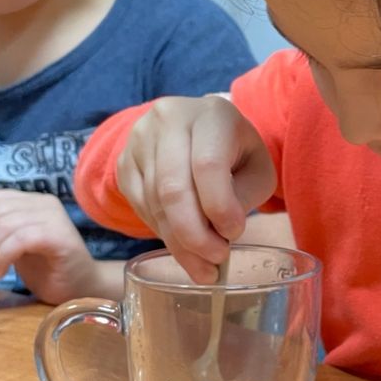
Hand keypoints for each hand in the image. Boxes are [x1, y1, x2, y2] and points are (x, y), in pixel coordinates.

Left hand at [0, 189, 98, 303]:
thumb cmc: (47, 269)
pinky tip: (0, 274)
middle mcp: (43, 202)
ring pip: (3, 225)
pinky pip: (19, 240)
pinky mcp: (59, 236)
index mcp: (31, 201)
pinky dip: (2, 258)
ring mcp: (53, 217)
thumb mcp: (13, 247)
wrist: (82, 288)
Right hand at [117, 95, 276, 282]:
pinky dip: (165, 235)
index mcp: (211, 114)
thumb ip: (245, 195)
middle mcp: (168, 120)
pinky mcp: (124, 163)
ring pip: (155, 204)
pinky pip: (141, 208)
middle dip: (196, 235)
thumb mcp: (256, 166)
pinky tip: (185, 248)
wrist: (194, 128)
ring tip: (205, 266)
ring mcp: (139, 141)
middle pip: (173, 189)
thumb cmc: (234, 151)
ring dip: (181, 244)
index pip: (207, 165)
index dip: (220, 207)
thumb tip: (220, 232)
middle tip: (216, 260)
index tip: (235, 233)